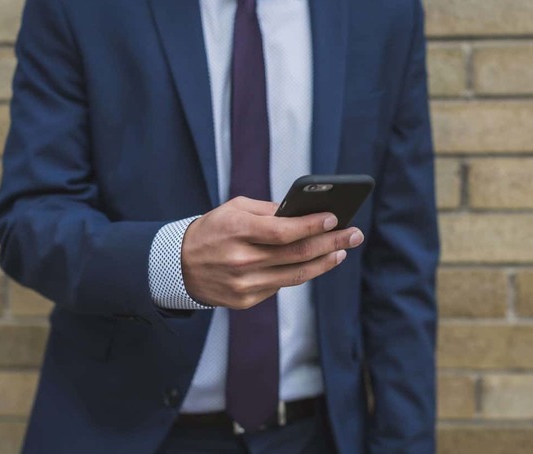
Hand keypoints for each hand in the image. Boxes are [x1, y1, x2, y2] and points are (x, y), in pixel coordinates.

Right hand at [180, 196, 363, 309]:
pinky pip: (281, 285)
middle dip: (331, 243)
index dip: (312, 226)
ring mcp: (244, 284)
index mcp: (237, 231)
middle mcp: (241, 261)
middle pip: (297, 254)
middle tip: (354, 234)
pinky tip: (315, 263)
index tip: (335, 218)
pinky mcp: (246, 300)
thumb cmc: (211, 231)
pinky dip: (300, 273)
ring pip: (296, 275)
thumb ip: (269, 211)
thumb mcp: (233, 209)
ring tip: (342, 251)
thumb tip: (305, 213)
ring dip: (324, 262)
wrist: (178, 266)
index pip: (284, 231)